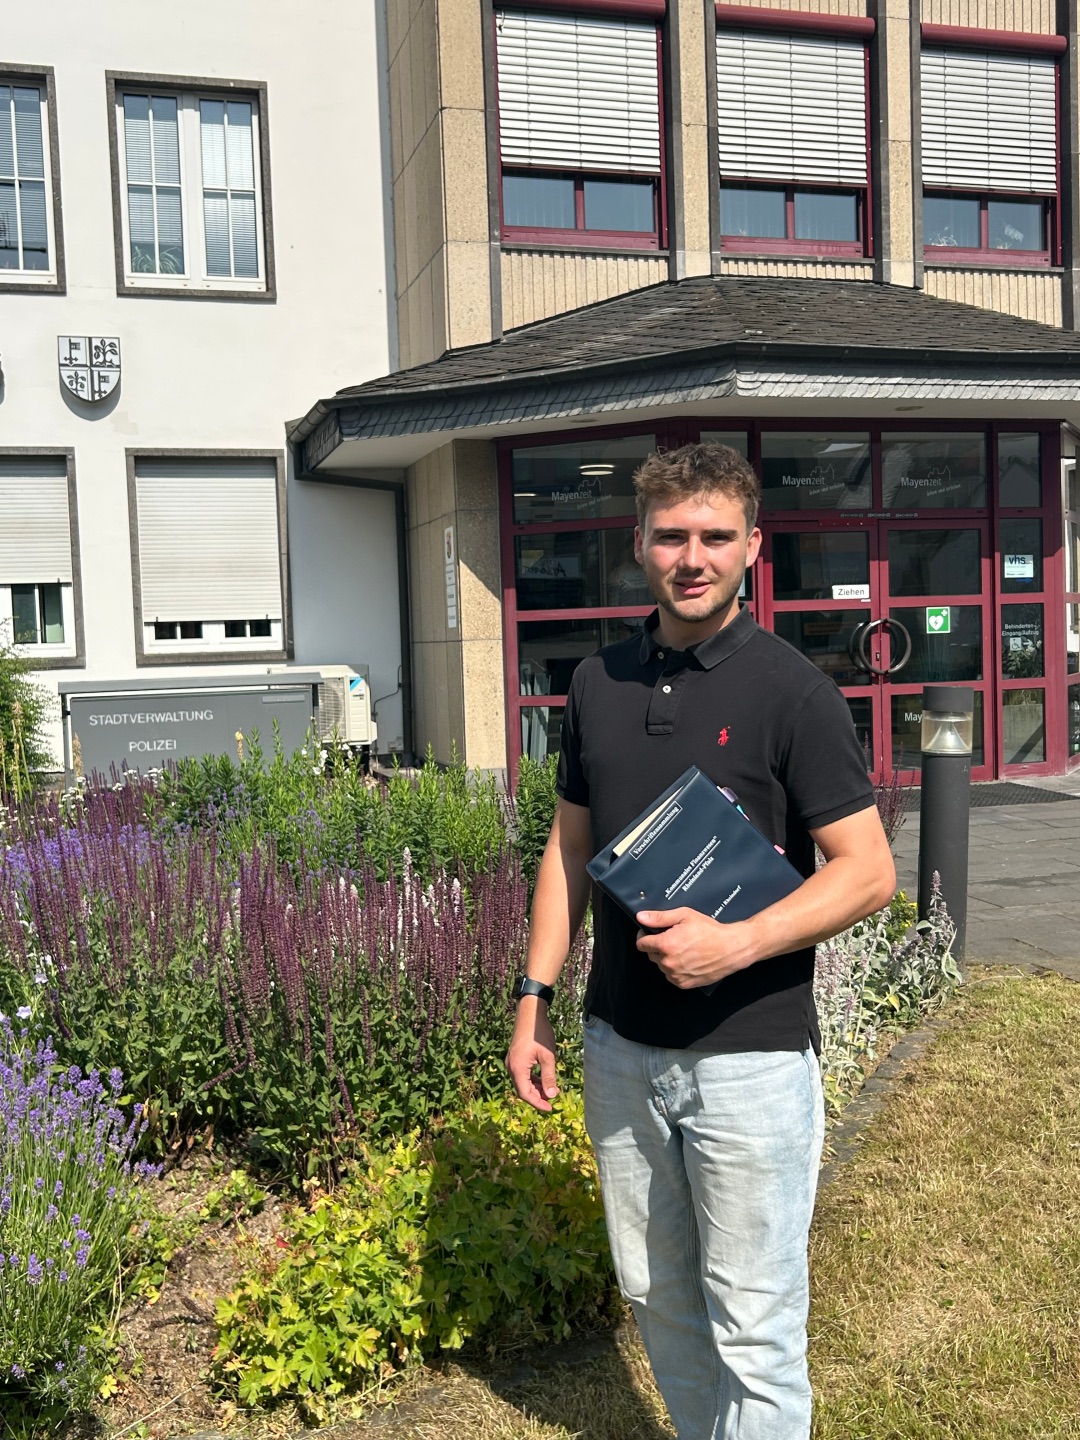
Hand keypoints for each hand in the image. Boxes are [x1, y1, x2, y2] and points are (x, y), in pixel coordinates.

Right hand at [505, 1002, 559, 1112]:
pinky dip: (532, 1079)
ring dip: (535, 1088)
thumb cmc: (539, 1033)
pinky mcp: (515, 1057)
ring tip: (550, 1091)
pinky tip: (543, 1080)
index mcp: (517, 1068)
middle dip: (537, 1096)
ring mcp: (512, 1062)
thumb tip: (552, 1095)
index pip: (525, 1093)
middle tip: (552, 1101)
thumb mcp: (547, 1056)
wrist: (529, 1013)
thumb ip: (549, 1076)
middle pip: (522, 1089)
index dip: (537, 1102)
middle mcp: (511, 1067)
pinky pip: (522, 1074)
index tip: (550, 1108)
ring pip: (522, 1082)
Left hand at [635, 907, 753, 988]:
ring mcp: (676, 975)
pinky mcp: (684, 983)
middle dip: (658, 946)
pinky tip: (687, 959)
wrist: (731, 948)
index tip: (650, 933)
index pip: (641, 944)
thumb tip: (641, 917)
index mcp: (666, 945)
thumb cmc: (710, 931)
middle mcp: (668, 962)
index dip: (645, 936)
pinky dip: (675, 969)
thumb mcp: (685, 916)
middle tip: (674, 938)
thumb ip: (660, 917)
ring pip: (661, 966)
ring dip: (666, 958)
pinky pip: (671, 976)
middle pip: (651, 955)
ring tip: (684, 949)